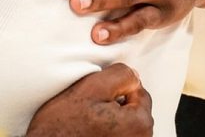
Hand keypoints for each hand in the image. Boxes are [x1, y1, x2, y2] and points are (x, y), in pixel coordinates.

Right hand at [26, 63, 152, 136]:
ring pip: (123, 121)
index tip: (98, 95)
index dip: (116, 86)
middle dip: (114, 102)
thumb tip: (133, 75)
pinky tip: (88, 131)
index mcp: (140, 123)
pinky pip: (115, 134)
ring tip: (87, 120)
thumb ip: (120, 75)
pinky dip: (104, 130)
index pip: (138, 90)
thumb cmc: (64, 125)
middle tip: (90, 107)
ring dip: (108, 117)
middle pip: (132, 107)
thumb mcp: (92, 86)